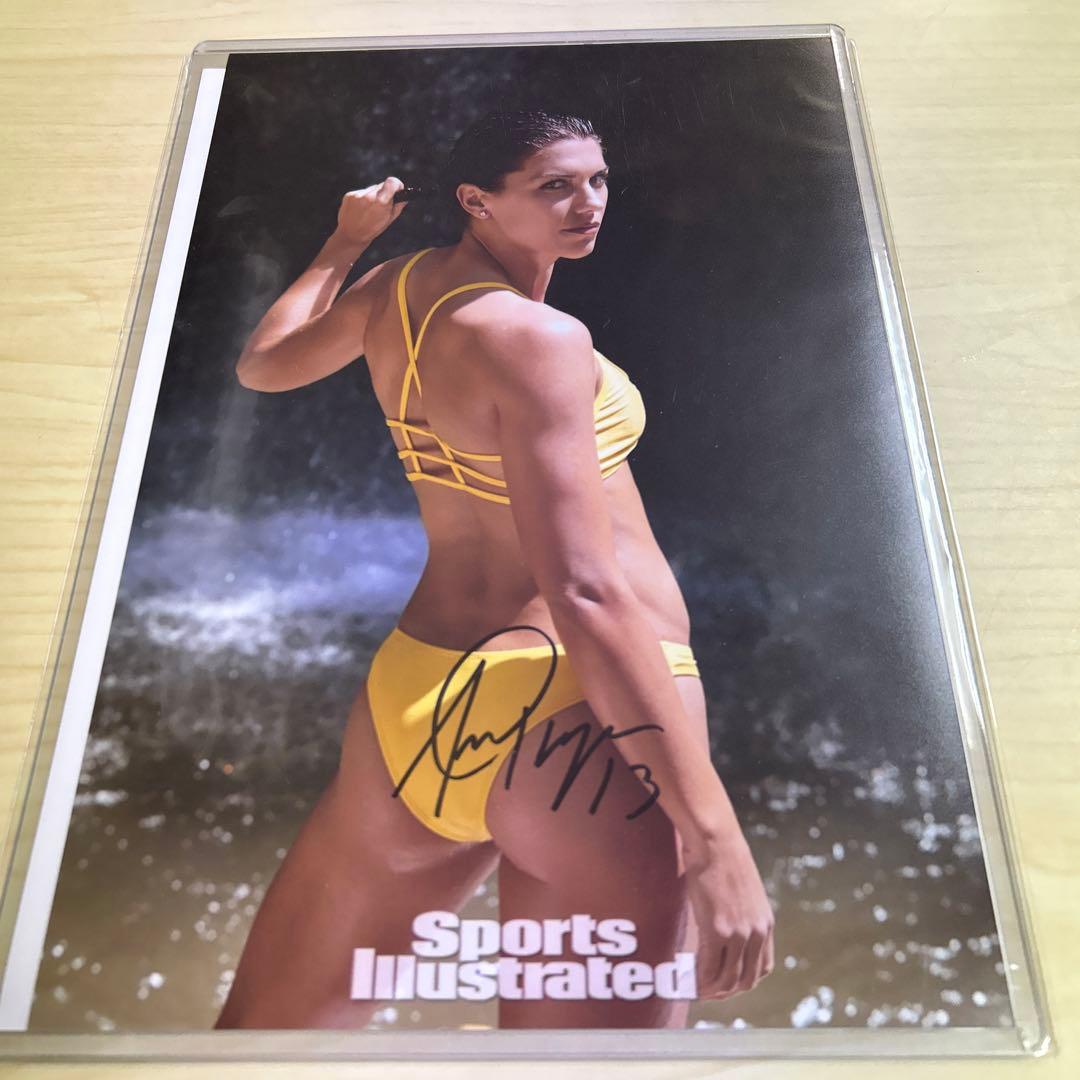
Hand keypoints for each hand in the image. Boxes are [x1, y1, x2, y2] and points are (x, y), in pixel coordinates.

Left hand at [331, 176, 407, 248]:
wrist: (351, 235)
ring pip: (371, 189)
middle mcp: (368, 196)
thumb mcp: (389, 220)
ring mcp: (358, 195)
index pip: (392, 182)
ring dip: (373, 196)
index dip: (397, 184)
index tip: (398, 189)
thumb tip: (404, 196)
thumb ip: (398, 206)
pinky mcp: (349, 195)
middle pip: (381, 185)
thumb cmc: (372, 230)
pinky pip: (361, 192)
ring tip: (369, 210)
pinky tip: (360, 209)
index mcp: (381, 202)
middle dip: (384, 192)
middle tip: (382, 205)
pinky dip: (362, 198)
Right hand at [683, 830, 774, 999]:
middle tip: (710, 992)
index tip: (728, 982)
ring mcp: (737, 935)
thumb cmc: (725, 860)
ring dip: (712, 990)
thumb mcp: (746, 892)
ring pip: (727, 979)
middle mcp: (756, 933)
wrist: (716, 843)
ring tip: (698, 989)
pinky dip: (700, 979)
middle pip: (746, 980)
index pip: (762, 967)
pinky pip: (708, 967)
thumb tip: (725, 926)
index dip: (745, 980)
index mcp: (766, 924)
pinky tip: (690, 980)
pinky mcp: (716, 931)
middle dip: (727, 992)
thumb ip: (742, 914)